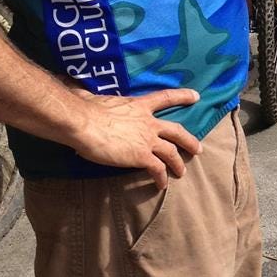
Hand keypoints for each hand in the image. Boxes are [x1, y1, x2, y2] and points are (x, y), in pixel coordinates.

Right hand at [67, 87, 202, 188]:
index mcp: (139, 105)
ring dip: (178, 163)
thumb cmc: (86, 109)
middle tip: (198, 148)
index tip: (196, 95)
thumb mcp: (94, 98)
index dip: (182, 96)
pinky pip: (157, 169)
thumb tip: (77, 91)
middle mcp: (148, 122)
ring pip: (171, 152)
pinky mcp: (142, 156)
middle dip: (189, 140)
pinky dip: (161, 178)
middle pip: (177, 131)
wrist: (85, 123)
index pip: (165, 97)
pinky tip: (161, 185)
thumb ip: (92, 96)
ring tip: (182, 172)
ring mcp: (147, 140)